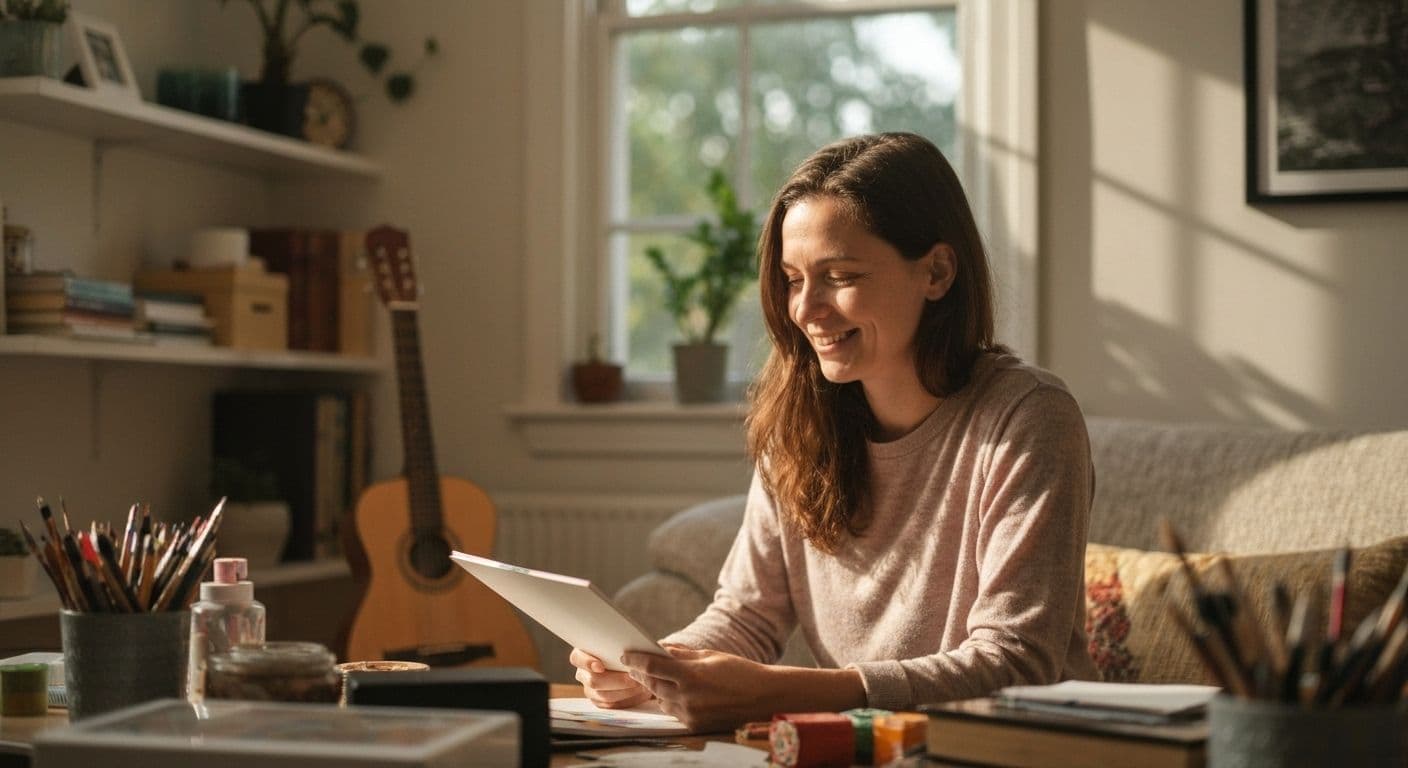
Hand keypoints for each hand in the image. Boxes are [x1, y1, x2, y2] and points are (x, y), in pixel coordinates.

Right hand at [570, 647, 652, 708]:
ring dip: (626, 691)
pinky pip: (612, 705)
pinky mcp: (600, 702)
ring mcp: (590, 689)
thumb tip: (627, 651)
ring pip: (604, 695)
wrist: (635, 664)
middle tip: (634, 677)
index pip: (577, 658)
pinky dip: (628, 699)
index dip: (587, 663)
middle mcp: (583, 673)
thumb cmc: (628, 650)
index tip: (600, 667)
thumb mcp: (622, 644)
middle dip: (617, 680)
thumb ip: (620, 646)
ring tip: (642, 685)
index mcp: (582, 654)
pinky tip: (640, 693)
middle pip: (593, 681)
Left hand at [620, 646, 777, 731]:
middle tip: (634, 666)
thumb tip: (660, 648)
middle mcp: (688, 697)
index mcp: (691, 675)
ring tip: (654, 678)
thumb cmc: (740, 672)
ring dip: (656, 688)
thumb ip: (682, 654)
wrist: (765, 698)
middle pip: (653, 684)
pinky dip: (670, 701)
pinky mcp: (696, 725)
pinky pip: (674, 712)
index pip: (653, 666)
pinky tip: (675, 692)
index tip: (626, 654)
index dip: (636, 659)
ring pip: (661, 700)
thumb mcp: (710, 656)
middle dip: (642, 674)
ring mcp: (691, 714)